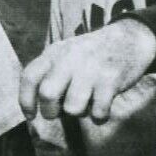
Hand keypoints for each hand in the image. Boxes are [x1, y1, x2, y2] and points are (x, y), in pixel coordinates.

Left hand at [19, 20, 155, 122]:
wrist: (129, 39)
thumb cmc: (92, 54)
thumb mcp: (65, 53)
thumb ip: (49, 73)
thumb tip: (35, 107)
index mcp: (54, 52)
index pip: (30, 77)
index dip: (26, 100)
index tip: (32, 115)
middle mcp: (69, 58)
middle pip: (48, 94)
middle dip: (51, 112)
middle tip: (60, 112)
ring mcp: (91, 69)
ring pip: (73, 108)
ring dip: (79, 113)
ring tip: (87, 103)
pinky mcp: (111, 80)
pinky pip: (98, 113)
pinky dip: (99, 117)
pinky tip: (103, 106)